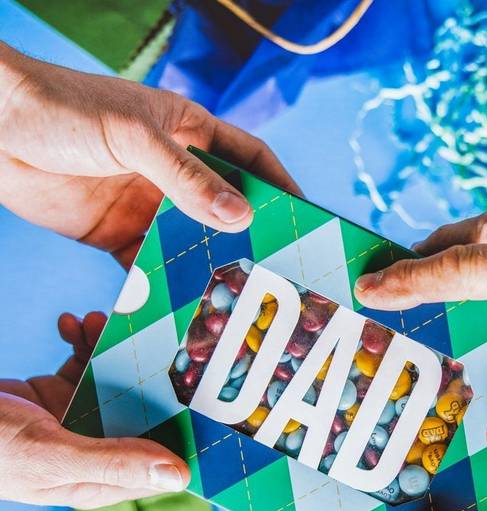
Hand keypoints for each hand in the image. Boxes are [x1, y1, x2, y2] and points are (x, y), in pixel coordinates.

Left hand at [0, 43, 299, 267]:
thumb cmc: (62, 110)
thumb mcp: (133, 138)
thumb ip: (186, 178)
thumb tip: (241, 216)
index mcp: (188, 131)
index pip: (250, 157)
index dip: (281, 184)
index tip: (307, 216)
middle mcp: (174, 172)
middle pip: (226, 207)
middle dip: (253, 235)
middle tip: (280, 268)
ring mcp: (147, 205)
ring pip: (193, 242)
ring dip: (212, 266)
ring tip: (240, 297)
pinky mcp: (117, 235)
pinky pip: (151, 265)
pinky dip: (167, 285)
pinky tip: (183, 307)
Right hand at [0, 312, 188, 507]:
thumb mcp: (50, 454)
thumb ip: (113, 463)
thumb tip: (179, 477)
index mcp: (100, 479)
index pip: (163, 463)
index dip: (191, 435)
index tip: (216, 399)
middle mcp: (96, 449)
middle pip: (147, 415)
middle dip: (156, 377)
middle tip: (165, 339)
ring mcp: (77, 419)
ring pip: (118, 381)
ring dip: (114, 348)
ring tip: (100, 321)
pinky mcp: (56, 392)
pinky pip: (84, 362)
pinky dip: (82, 340)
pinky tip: (71, 322)